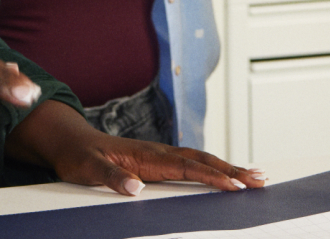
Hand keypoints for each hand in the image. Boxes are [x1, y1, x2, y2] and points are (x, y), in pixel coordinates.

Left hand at [5, 100, 266, 195]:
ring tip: (254, 177)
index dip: (212, 176)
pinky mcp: (157, 161)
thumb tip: (136, 188)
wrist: (69, 141)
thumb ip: (110, 178)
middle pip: (202, 160)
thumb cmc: (78, 157)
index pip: (186, 166)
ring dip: (227, 168)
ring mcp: (159, 155)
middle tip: (260, 180)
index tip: (234, 185)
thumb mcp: (87, 170)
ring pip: (200, 160)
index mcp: (146, 155)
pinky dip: (212, 169)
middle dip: (232, 170)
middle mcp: (158, 152)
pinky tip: (224, 175)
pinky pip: (191, 164)